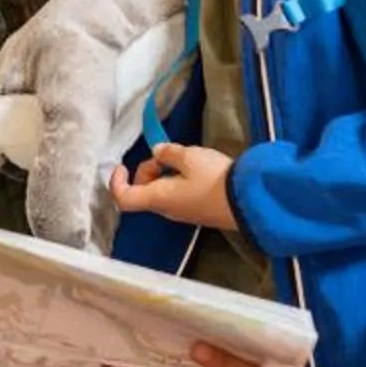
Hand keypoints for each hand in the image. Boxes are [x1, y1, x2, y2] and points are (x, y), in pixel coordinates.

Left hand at [110, 141, 238, 229]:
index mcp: (158, 198)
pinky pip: (177, 195)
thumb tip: (156, 153)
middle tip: (168, 156)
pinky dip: (178, 180)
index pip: (124, 198)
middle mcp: (167, 210)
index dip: (116, 182)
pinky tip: (197, 170)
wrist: (249, 201)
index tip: (121, 165)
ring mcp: (182, 213)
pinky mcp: (197, 212)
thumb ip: (169, 153)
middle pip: (143, 191)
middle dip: (148, 170)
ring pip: (160, 192)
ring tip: (187, 160)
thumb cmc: (215, 179)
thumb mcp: (190, 157)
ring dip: (165, 174)